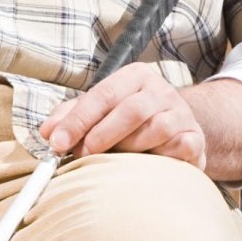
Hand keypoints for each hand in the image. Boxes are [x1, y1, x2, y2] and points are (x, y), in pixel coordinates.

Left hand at [40, 63, 207, 169]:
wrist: (177, 131)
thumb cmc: (131, 124)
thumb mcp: (100, 113)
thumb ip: (72, 118)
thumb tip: (46, 132)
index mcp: (135, 76)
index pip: (103, 94)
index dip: (77, 120)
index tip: (56, 143)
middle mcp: (160, 90)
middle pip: (132, 110)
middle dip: (102, 135)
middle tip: (81, 156)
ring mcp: (181, 113)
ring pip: (155, 130)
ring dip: (130, 149)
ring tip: (115, 161)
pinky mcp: (195, 138)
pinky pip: (179, 148)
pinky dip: (160, 158)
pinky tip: (148, 164)